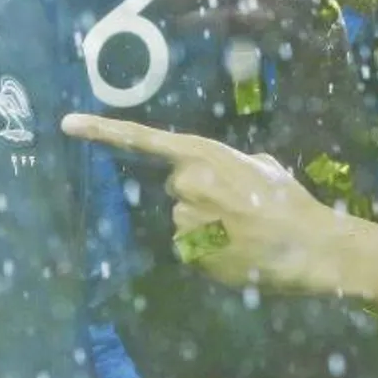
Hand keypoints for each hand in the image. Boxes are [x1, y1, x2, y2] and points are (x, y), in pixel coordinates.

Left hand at [62, 114, 329, 290]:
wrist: (310, 247)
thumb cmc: (291, 203)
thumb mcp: (263, 167)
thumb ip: (231, 164)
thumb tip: (224, 175)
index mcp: (204, 155)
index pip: (143, 139)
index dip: (102, 130)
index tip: (67, 124)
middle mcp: (187, 184)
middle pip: (177, 187)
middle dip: (200, 193)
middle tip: (238, 205)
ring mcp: (185, 221)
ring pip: (184, 220)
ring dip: (206, 224)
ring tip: (242, 230)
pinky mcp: (189, 254)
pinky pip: (191, 249)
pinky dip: (209, 250)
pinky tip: (236, 251)